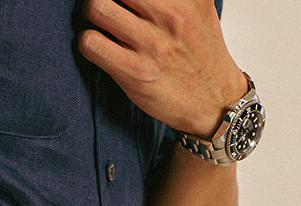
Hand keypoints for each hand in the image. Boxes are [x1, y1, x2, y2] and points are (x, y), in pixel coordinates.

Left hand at [78, 0, 247, 137]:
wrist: (213, 100)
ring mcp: (152, 44)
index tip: (124, 1)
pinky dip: (87, 42)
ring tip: (101, 24)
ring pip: (98, 8)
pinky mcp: (135, 72)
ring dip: (92, 14)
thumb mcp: (198, 7)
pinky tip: (99, 47)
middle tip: (107, 6)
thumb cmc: (199, 54)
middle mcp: (170, 14)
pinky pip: (92, 44)